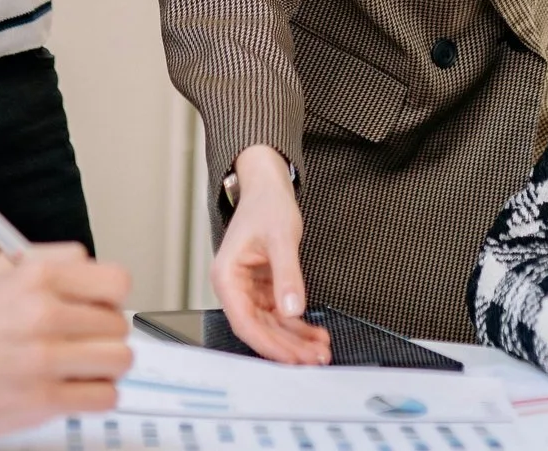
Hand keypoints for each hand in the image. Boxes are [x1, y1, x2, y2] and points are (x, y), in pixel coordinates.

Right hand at [0, 242, 132, 435]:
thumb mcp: (1, 273)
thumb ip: (51, 262)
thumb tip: (92, 269)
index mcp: (38, 278)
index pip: (116, 281)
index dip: (111, 298)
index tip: (101, 308)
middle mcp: (44, 314)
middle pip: (119, 323)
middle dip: (104, 335)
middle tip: (83, 342)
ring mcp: (45, 359)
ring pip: (119, 359)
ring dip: (106, 366)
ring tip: (84, 367)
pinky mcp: (43, 399)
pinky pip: (105, 396)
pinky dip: (96, 395)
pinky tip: (75, 389)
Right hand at [211, 145, 330, 364]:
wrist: (268, 186)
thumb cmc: (266, 205)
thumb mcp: (281, 237)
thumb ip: (287, 275)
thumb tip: (293, 310)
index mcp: (226, 276)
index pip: (245, 321)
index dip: (269, 344)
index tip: (292, 359)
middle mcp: (234, 288)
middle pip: (259, 328)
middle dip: (287, 347)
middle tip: (315, 360)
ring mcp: (249, 290)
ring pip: (271, 325)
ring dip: (295, 340)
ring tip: (321, 351)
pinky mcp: (263, 289)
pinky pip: (280, 314)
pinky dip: (297, 325)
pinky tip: (315, 334)